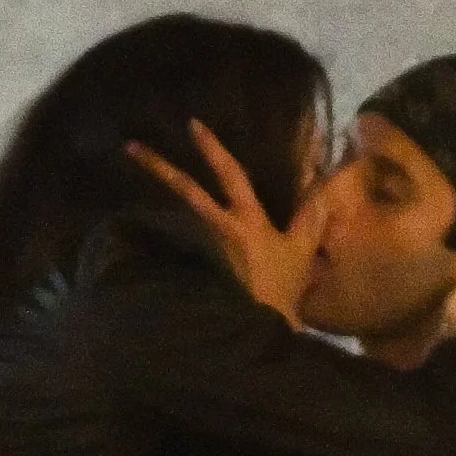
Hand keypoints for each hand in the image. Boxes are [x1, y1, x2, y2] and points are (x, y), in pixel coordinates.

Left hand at [127, 117, 327, 322]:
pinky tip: (139, 222)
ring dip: (158, 191)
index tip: (192, 124)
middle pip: (186, 191)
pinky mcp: (194, 266)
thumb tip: (325, 182)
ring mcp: (202, 248)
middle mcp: (218, 229)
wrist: (256, 331)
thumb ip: (310, 217)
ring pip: (178, 211)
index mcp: (246, 222)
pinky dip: (161, 227)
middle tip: (130, 146)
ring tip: (134, 171)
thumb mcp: (300, 252)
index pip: (230, 176)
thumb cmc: (280, 291)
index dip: (213, 150)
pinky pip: (178, 237)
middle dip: (160, 168)